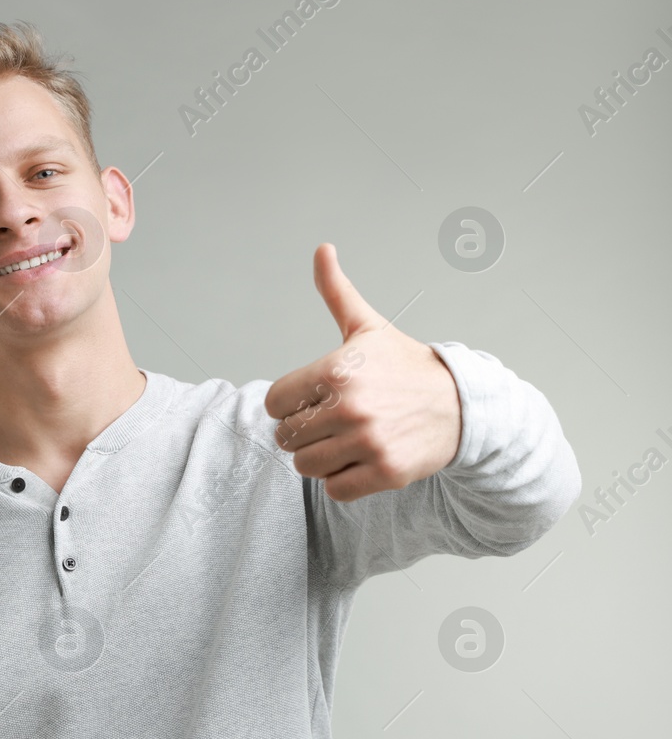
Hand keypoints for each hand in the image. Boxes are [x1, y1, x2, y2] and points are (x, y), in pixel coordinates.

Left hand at [264, 244, 461, 502]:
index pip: (274, 404)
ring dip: (321, 458)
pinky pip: (335, 490)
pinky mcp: (386, 472)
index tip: (315, 399)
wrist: (463, 405)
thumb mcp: (368, 327)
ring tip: (346, 441)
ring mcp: (369, 442)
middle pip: (286, 438)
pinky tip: (362, 460)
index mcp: (336, 371)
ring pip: (305, 467)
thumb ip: (336, 292)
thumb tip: (322, 248)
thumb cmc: (406, 367)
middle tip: (336, 421)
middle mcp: (350, 406)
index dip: (290, 404)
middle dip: (305, 433)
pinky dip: (343, 481)